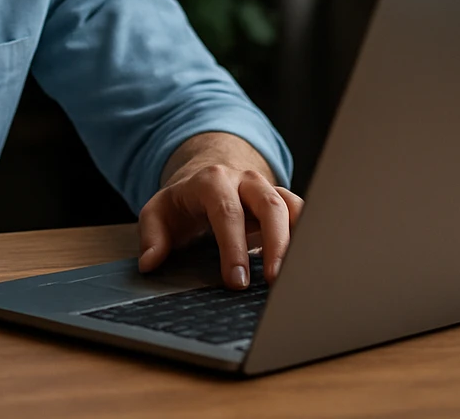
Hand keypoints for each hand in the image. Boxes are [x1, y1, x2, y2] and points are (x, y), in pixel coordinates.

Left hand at [137, 163, 302, 288]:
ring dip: (298, 241)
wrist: (206, 177)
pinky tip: (306, 266)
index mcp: (212, 181)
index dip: (233, 248)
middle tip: (273, 282)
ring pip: (293, 208)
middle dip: (275, 245)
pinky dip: (308, 238)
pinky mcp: (283, 202)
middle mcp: (245, 180)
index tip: (236, 281)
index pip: (226, 213)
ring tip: (298, 276)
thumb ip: (152, 236)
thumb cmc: (183, 203)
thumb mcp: (157, 213)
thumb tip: (150, 262)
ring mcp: (267, 189)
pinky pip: (303, 215)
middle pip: (269, 206)